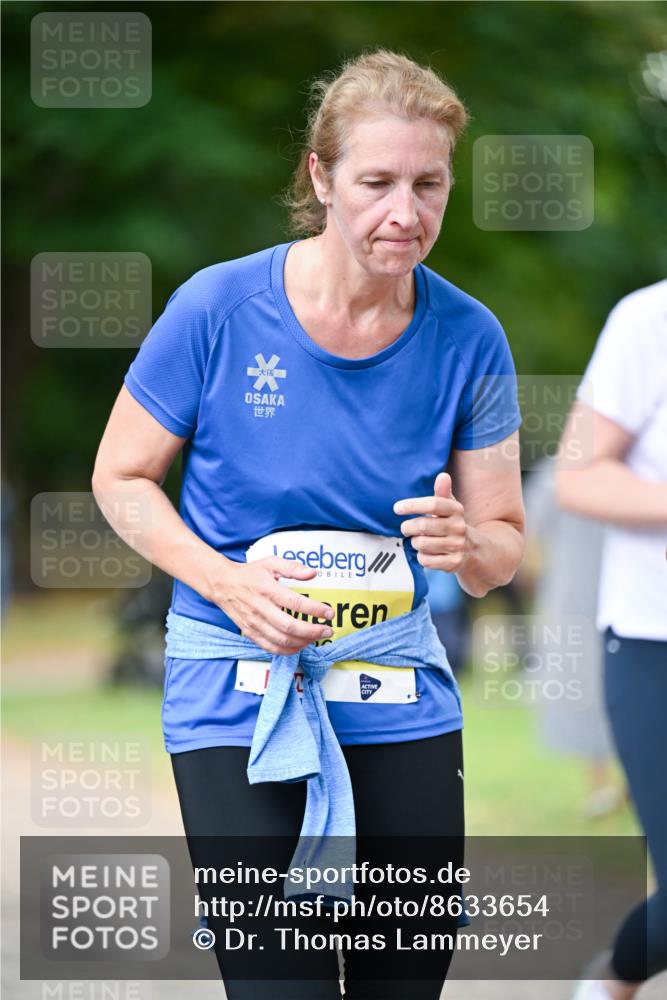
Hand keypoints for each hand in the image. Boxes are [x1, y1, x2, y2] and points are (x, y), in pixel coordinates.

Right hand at [209, 556, 334, 654]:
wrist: (222, 584)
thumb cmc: (250, 574)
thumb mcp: (270, 563)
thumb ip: (292, 568)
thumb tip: (312, 572)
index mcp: (267, 589)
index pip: (295, 603)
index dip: (315, 610)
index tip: (328, 613)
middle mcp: (260, 608)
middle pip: (290, 626)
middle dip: (313, 631)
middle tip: (327, 630)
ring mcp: (254, 623)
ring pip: (282, 640)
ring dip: (303, 642)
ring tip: (317, 637)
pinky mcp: (250, 633)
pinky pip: (271, 648)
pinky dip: (288, 651)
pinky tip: (300, 645)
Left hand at [393, 472, 468, 572]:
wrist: (473, 550)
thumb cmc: (452, 524)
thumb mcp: (450, 507)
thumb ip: (443, 492)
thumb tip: (442, 475)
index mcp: (456, 510)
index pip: (433, 504)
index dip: (413, 505)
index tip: (397, 508)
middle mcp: (459, 527)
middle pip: (423, 526)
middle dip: (408, 527)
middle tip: (405, 528)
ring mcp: (457, 546)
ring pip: (421, 544)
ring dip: (415, 542)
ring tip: (419, 540)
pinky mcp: (453, 563)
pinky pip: (426, 560)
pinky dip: (421, 556)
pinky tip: (427, 552)